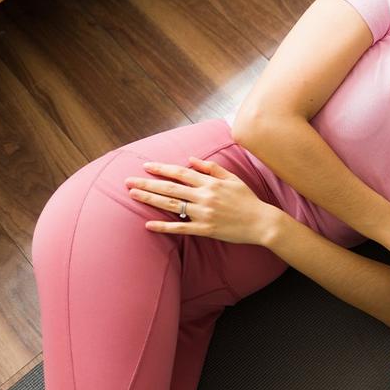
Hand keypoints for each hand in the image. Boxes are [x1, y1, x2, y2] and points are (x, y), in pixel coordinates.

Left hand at [126, 157, 283, 245]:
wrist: (262, 222)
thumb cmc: (248, 199)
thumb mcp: (233, 179)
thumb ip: (212, 168)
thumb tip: (192, 159)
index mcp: (211, 183)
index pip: (181, 172)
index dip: (162, 168)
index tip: (146, 166)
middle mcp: (205, 196)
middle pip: (170, 188)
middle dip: (147, 183)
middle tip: (128, 181)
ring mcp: (204, 214)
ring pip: (171, 205)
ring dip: (150, 200)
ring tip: (133, 195)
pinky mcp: (205, 229)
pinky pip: (180, 228)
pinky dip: (163, 227)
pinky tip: (148, 225)